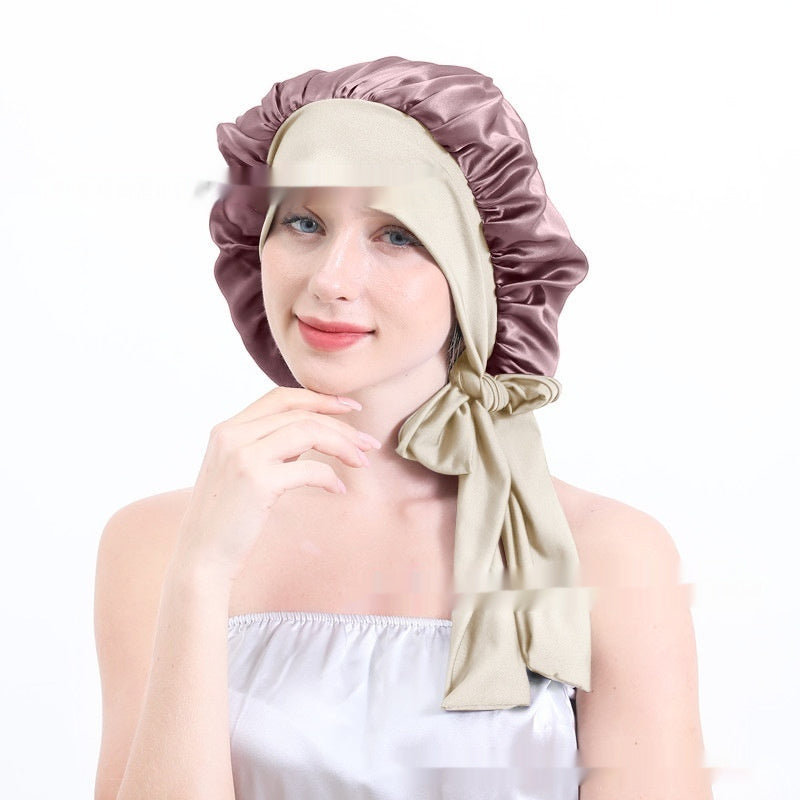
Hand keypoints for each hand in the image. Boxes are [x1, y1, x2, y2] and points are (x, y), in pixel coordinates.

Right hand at [171, 387, 378, 584]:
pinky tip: (337, 489)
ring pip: (308, 432)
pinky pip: (309, 468)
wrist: (200, 559)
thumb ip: (266, 447)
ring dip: (343, 445)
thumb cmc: (225, 520)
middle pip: (300, 414)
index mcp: (226, 429)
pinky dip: (330, 476)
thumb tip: (307, 433)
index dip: (319, 398)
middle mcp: (231, 435)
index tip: (349, 407)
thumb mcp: (238, 471)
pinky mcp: (257, 482)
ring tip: (362, 462)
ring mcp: (243, 456)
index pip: (280, 397)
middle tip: (368, 442)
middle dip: (341, 425)